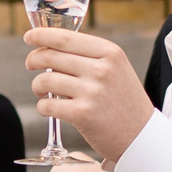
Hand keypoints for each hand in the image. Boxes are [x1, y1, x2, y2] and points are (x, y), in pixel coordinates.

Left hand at [22, 27, 155, 163]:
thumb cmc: (123, 102)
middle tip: (31, 65)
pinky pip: (47, 104)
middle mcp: (102, 69)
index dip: (41, 35)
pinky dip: (43, 106)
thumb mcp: (116, 69)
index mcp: (110, 53)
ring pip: (45, 80)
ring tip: (42, 91)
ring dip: (37, 85)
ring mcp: (92, 91)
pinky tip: (49, 108)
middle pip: (50, 56)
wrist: (142, 137)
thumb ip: (89, 56)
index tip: (29, 36)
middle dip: (34, 59)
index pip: (65, 37)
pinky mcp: (83, 114)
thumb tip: (50, 45)